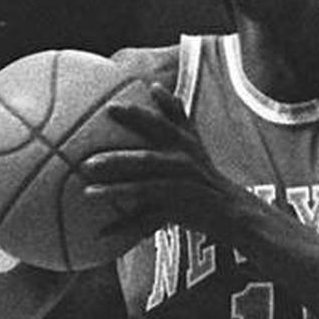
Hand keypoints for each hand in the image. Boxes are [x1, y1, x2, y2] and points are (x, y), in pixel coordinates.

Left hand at [83, 84, 226, 237]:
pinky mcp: (178, 212)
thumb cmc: (204, 171)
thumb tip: (156, 85)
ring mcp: (180, 190)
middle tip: (87, 163)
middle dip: (117, 160)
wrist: (230, 209)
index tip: (110, 109)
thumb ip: (175, 113)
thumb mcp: (193, 139)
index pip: (159, 126)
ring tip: (88, 193)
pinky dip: (124, 227)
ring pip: (144, 191)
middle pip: (146, 161)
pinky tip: (101, 233)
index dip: (137, 116)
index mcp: (183, 144)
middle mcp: (182, 164)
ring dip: (115, 192)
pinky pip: (147, 220)